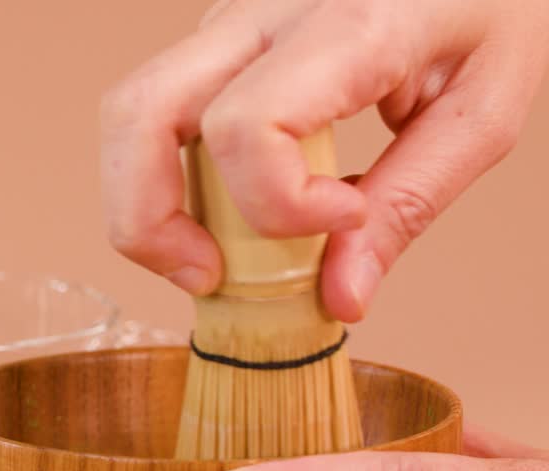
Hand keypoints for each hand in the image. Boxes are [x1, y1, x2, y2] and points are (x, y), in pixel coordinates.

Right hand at [101, 0, 548, 320]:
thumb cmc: (485, 5)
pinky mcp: (217, 38)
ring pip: (130, 114)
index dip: (277, 205)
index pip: (247, 127)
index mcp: (345, 22)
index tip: (342, 221)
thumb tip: (339, 296)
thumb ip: (410, 203)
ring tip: (208, 255)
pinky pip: (162, 115)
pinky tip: (230, 207)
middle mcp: (260, 12)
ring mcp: (227, 20)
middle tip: (205, 276)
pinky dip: (173, 178)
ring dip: (146, 203)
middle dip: (147, 220)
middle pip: (140, 114)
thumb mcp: (483, 110)